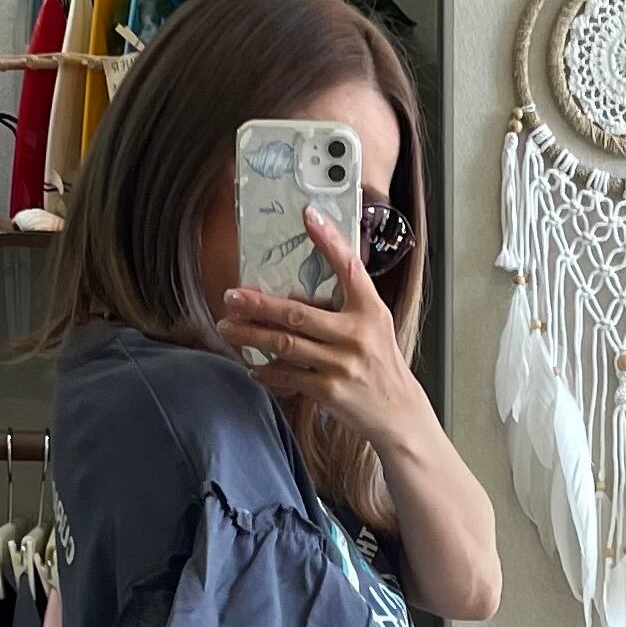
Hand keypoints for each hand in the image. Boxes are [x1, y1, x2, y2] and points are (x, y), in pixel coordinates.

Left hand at [220, 210, 429, 457]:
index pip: (349, 268)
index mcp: (369, 311)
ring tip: (227, 328)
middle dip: (259, 304)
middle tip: (231, 296)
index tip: (308, 214)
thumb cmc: (380, 363)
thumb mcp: (374, 323)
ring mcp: (342, 365)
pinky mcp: (330, 391)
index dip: (328, 240)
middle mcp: (356, 334)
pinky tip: (252, 366)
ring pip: (286, 345)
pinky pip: (289, 377)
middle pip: (298, 313)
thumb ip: (344, 304)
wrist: (398, 412)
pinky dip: (268, 371)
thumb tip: (295, 291)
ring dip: (251, 336)